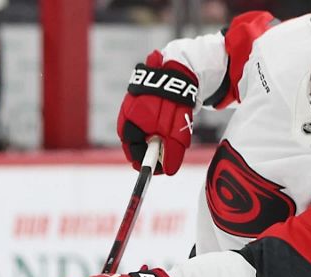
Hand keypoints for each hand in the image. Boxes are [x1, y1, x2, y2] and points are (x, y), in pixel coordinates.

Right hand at [117, 51, 198, 174]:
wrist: (181, 71)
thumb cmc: (175, 103)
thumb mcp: (175, 132)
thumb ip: (170, 152)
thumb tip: (167, 171)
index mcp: (131, 121)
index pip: (131, 148)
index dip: (142, 161)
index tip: (155, 169)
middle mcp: (128, 112)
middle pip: (134, 140)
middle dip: (147, 150)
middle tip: (163, 158)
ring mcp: (134, 103)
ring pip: (141, 129)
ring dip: (152, 138)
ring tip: (167, 140)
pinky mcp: (142, 97)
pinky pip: (146, 118)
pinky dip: (155, 126)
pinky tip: (167, 125)